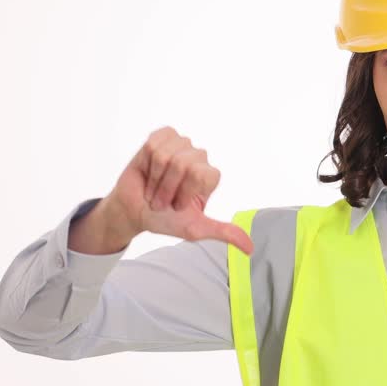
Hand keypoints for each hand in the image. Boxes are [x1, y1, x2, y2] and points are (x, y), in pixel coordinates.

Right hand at [104, 126, 253, 254]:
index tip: (178, 206)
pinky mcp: (160, 137)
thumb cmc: (166, 219)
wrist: (136, 212)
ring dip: (155, 178)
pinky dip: (147, 164)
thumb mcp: (196, 229)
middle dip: (167, 187)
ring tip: (154, 187)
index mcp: (209, 176)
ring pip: (166, 156)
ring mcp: (180, 145)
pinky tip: (148, 171)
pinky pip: (154, 145)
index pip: (202, 175)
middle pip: (182, 165)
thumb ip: (224, 232)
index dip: (184, 193)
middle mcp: (198, 158)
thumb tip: (250, 248)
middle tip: (163, 200)